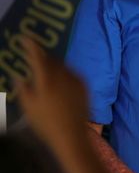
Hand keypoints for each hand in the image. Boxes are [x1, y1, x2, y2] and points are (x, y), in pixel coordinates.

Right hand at [17, 38, 89, 155]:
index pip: (38, 57)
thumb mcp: (29, 107)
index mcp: (47, 80)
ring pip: (62, 66)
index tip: (26, 37)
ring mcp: (76, 80)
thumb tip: (19, 76)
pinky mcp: (84, 85)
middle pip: (51, 60)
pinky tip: (58, 80)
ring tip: (44, 69)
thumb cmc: (46, 123)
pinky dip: (63, 73)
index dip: (32, 45)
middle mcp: (63, 75)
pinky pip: (71, 73)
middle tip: (33, 55)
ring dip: (53, 65)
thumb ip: (24, 89)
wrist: (72, 135)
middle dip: (42, 56)